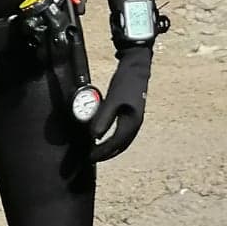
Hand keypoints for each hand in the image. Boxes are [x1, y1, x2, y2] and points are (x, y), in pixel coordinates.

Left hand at [90, 46, 151, 162]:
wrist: (137, 68)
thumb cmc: (125, 82)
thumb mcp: (112, 100)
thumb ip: (103, 118)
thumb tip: (94, 136)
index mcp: (131, 123)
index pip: (115, 145)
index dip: (102, 153)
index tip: (89, 157)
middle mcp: (135, 125)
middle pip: (120, 146)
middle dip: (106, 154)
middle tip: (91, 158)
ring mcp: (135, 120)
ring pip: (122, 142)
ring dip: (110, 148)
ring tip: (97, 151)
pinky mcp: (132, 115)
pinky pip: (123, 134)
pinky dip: (114, 140)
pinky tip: (105, 136)